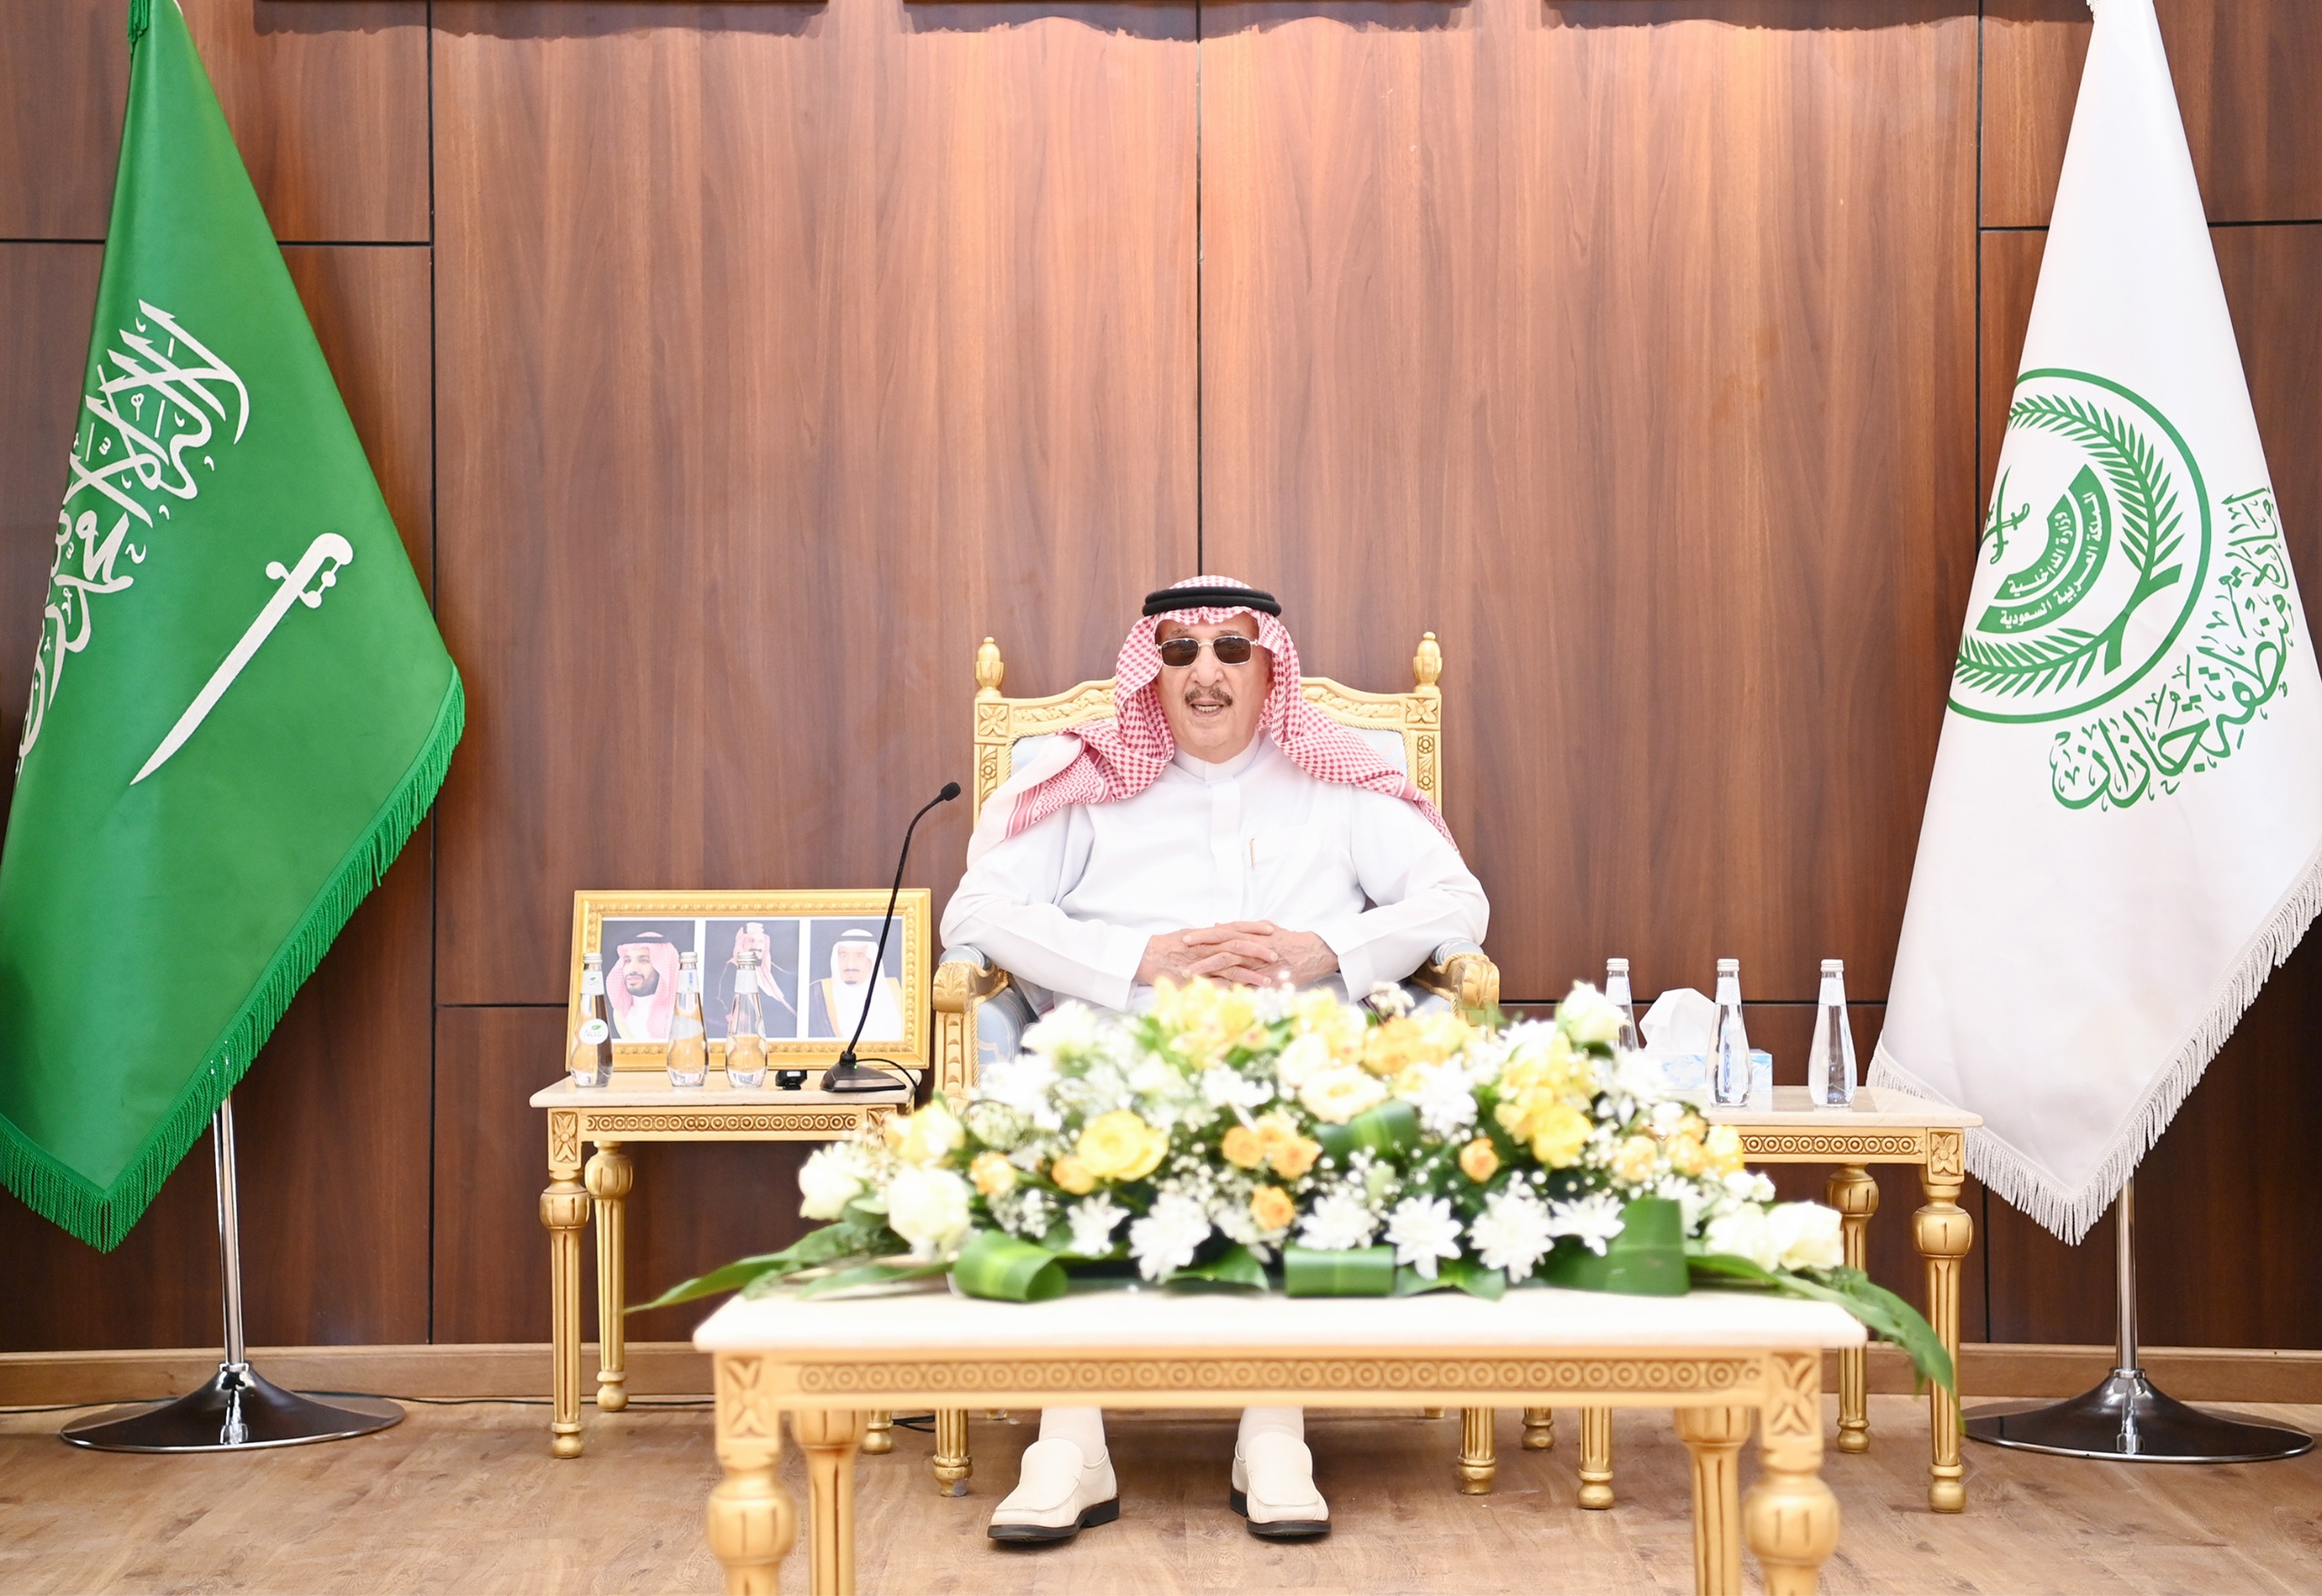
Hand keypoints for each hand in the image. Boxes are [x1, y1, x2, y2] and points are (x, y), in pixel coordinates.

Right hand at [1137, 921, 1281, 986]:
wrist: (1146, 955)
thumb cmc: (1166, 945)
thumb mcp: (1189, 935)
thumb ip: (1207, 935)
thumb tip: (1219, 930)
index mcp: (1207, 935)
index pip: (1234, 928)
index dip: (1253, 928)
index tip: (1270, 929)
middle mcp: (1207, 947)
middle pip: (1237, 946)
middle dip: (1258, 950)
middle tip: (1276, 954)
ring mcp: (1202, 964)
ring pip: (1232, 967)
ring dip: (1251, 973)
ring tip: (1269, 979)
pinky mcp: (1197, 979)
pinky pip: (1218, 985)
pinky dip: (1233, 989)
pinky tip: (1246, 996)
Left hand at [1153, 921, 1339, 988]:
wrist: (1313, 952)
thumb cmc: (1289, 940)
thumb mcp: (1264, 928)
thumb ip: (1241, 927)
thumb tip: (1217, 924)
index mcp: (1250, 934)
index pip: (1222, 933)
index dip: (1203, 935)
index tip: (1185, 938)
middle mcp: (1252, 945)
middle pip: (1221, 945)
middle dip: (1200, 949)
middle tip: (1180, 953)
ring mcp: (1258, 961)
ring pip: (1229, 962)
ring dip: (1207, 967)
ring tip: (1190, 974)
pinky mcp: (1266, 975)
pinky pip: (1244, 981)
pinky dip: (1229, 985)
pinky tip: (1213, 991)